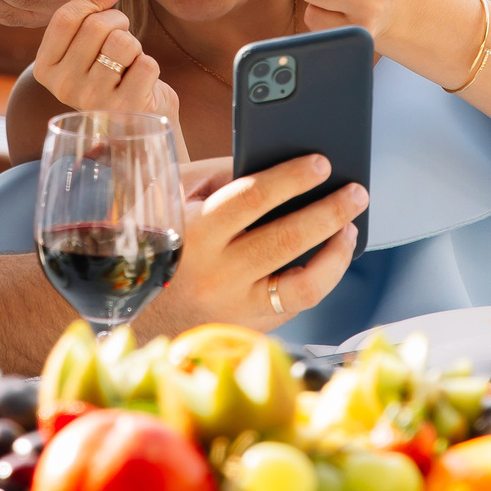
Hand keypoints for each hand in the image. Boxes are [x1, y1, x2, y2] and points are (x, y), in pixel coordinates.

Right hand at [32, 0, 163, 113]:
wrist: (136, 122)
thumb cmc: (110, 74)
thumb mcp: (90, 41)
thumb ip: (82, 5)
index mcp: (45, 69)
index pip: (65, 18)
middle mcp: (63, 88)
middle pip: (95, 26)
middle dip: (118, 20)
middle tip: (122, 36)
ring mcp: (93, 101)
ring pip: (122, 42)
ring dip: (134, 45)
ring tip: (128, 61)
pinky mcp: (126, 109)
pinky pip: (146, 63)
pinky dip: (149, 66)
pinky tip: (141, 82)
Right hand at [149, 155, 362, 333]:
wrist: (133, 307)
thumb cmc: (159, 236)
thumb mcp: (174, 196)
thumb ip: (221, 176)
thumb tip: (277, 162)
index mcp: (194, 233)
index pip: (251, 198)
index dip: (291, 178)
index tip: (321, 162)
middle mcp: (216, 274)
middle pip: (286, 239)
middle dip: (329, 212)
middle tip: (356, 192)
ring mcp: (236, 307)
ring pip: (303, 285)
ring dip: (336, 253)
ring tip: (350, 227)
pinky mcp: (249, 327)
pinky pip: (297, 304)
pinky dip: (322, 277)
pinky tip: (332, 255)